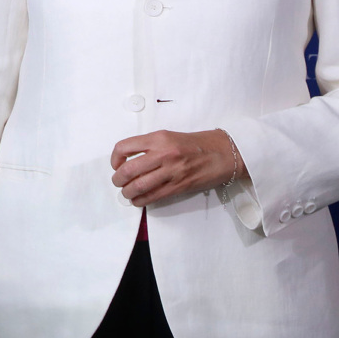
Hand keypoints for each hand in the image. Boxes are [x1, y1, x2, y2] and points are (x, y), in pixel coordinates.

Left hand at [110, 129, 247, 206]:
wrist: (224, 152)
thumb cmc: (197, 143)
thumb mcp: (170, 136)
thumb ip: (150, 145)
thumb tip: (129, 159)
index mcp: (158, 138)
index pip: (124, 147)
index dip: (114, 158)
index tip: (116, 164)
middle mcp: (163, 153)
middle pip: (128, 170)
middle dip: (118, 179)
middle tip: (118, 182)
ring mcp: (171, 171)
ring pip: (139, 186)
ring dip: (128, 192)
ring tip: (127, 192)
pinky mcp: (179, 186)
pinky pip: (153, 196)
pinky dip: (141, 200)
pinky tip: (138, 200)